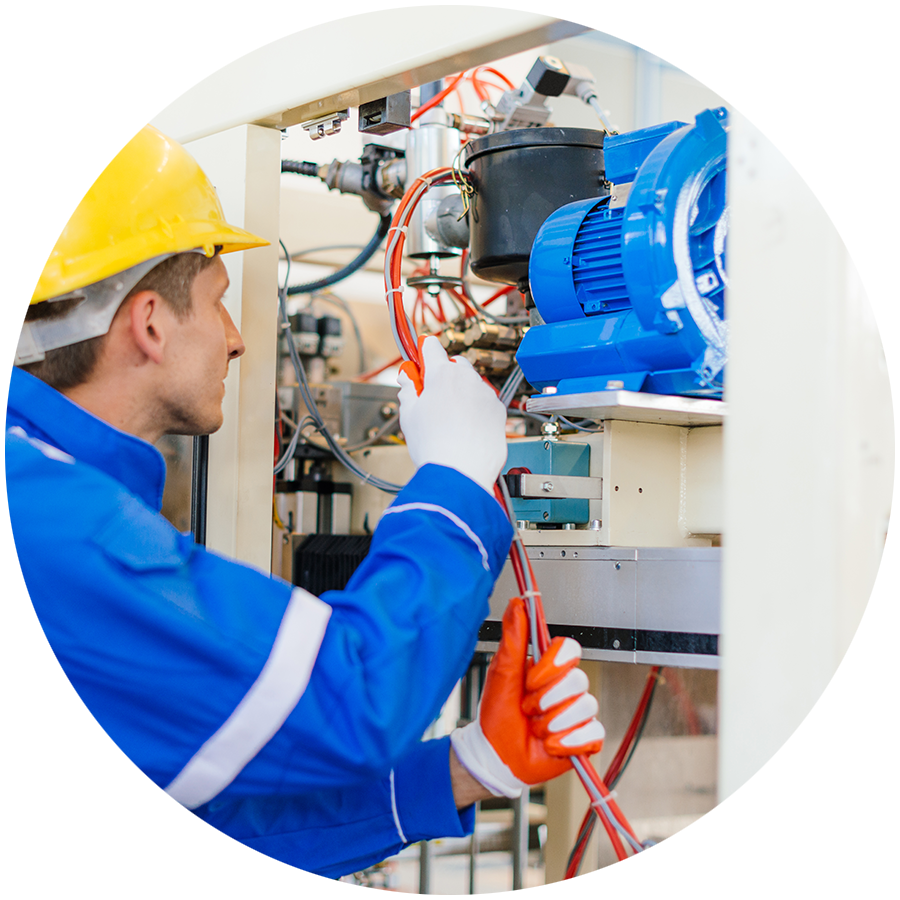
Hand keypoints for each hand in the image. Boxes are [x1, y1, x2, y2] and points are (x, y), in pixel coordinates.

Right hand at [397, 336, 507, 492]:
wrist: (460, 473)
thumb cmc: (434, 447)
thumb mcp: (408, 414)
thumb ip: (408, 390)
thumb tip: (408, 379)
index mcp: (442, 374)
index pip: (431, 347)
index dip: (423, 352)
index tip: (421, 356)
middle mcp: (467, 379)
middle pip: (454, 363)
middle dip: (444, 374)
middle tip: (432, 395)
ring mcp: (485, 394)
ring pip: (471, 383)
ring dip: (461, 392)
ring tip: (449, 418)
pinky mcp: (499, 411)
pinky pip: (485, 402)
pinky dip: (476, 409)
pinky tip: (465, 427)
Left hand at [450, 597, 604, 797]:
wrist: (496, 756)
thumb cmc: (497, 715)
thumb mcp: (502, 671)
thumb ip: (513, 636)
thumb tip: (517, 603)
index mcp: (549, 668)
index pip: (571, 649)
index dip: (554, 666)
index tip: (531, 679)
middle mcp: (567, 688)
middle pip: (579, 680)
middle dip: (547, 699)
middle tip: (528, 708)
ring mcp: (578, 713)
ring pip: (585, 707)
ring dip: (552, 722)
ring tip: (536, 728)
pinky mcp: (586, 739)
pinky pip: (593, 733)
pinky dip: (566, 742)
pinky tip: (550, 745)